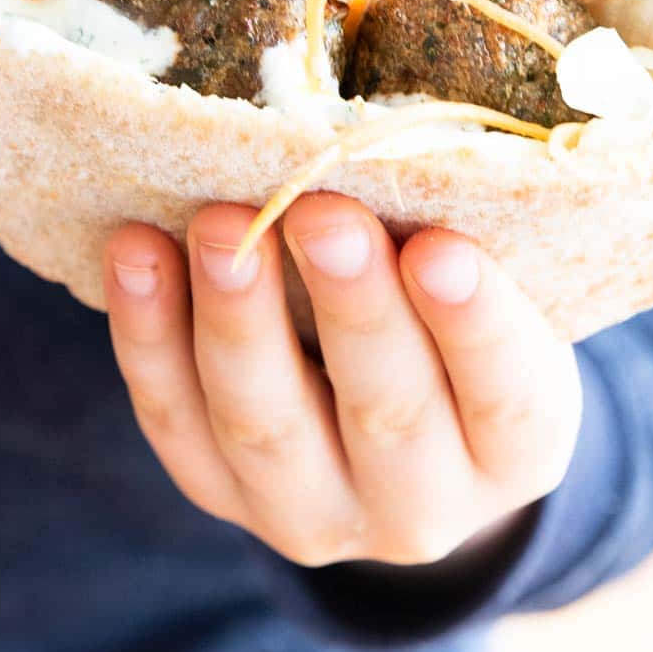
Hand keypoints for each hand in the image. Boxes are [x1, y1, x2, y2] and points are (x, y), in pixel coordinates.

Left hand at [103, 195, 581, 568]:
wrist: (395, 426)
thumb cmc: (453, 319)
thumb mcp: (494, 291)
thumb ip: (456, 241)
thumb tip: (388, 138)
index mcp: (518, 452)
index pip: (507, 397)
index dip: (474, 325)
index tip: (442, 246)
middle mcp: (422, 507)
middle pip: (386, 413)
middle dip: (350, 307)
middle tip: (318, 211)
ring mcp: (312, 513)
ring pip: (266, 426)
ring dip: (238, 318)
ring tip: (218, 226)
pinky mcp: (220, 494)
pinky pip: (175, 420)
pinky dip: (149, 336)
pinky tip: (135, 252)